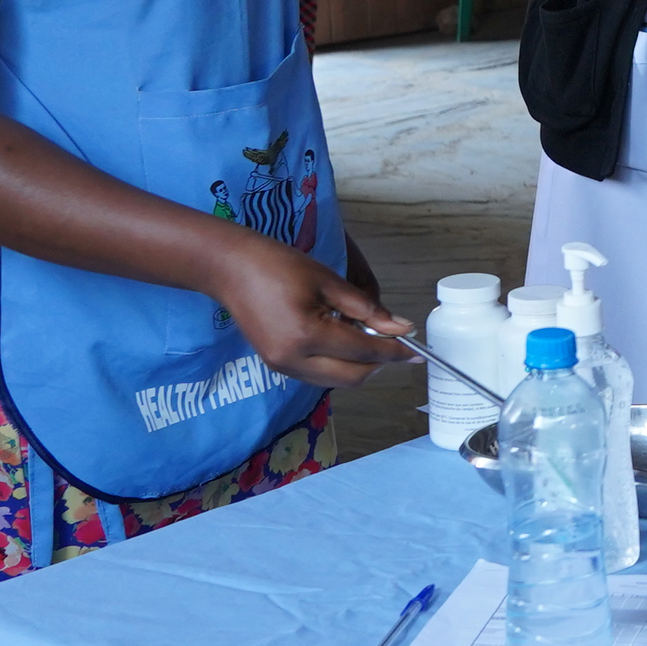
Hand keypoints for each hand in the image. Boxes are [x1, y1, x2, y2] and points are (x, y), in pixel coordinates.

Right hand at [203, 237, 407, 387]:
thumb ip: (366, 309)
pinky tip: (345, 341)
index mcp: (307, 336)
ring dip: (359, 365)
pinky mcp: (276, 365)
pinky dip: (338, 364)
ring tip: (371, 339)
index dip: (394, 351)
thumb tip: (400, 327)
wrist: (229, 268)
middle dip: (379, 363)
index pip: (363, 352)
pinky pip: (318, 375)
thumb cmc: (278, 265)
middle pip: (352, 376)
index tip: (417, 349)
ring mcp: (282, 367)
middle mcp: (293, 360)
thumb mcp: (328, 281)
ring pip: (335, 380)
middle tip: (397, 344)